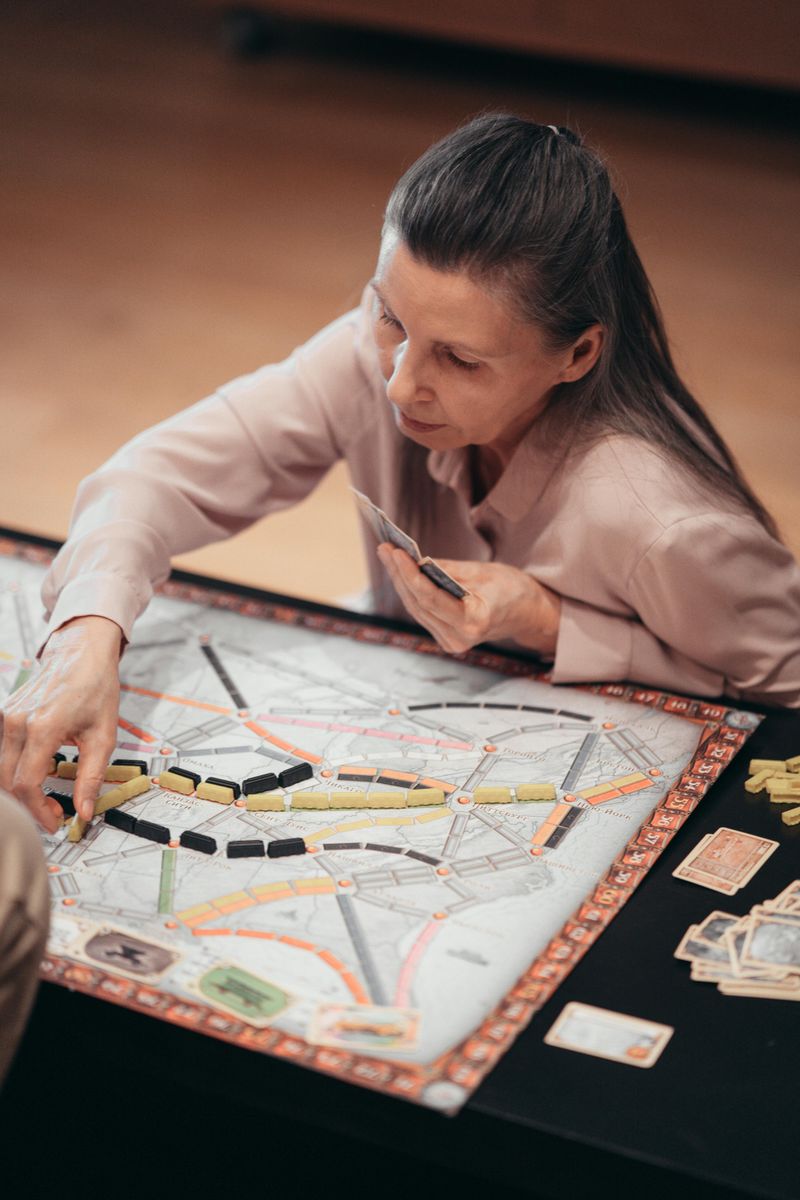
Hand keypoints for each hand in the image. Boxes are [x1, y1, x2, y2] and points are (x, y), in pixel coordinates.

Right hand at [0, 616, 122, 830]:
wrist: (81, 653)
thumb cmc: (95, 687)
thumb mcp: (104, 735)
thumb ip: (91, 777)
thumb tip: (85, 810)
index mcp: (43, 726)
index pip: (26, 784)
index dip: (38, 811)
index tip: (55, 822)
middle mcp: (18, 722)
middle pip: (8, 782)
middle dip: (29, 806)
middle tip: (54, 815)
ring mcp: (8, 717)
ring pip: (3, 769)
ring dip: (21, 791)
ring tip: (48, 799)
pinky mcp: (6, 715)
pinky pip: (4, 753)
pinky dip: (18, 771)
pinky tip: (40, 775)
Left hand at [377, 546, 560, 657]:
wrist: (526, 613)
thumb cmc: (511, 589)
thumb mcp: (482, 572)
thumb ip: (447, 571)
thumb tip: (415, 560)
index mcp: (474, 622)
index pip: (431, 598)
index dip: (410, 574)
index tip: (396, 551)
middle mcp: (459, 638)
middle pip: (419, 603)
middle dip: (399, 574)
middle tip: (385, 548)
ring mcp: (451, 642)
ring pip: (416, 608)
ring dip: (400, 581)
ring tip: (388, 554)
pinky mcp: (445, 638)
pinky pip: (422, 612)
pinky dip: (410, 590)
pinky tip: (400, 571)